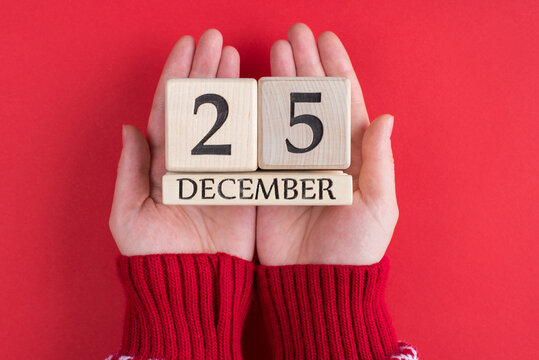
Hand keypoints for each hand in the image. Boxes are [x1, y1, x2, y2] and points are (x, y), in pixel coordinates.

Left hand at [109, 29, 255, 259]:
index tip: (186, 47)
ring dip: (229, 87)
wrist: (192, 282)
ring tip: (233, 58)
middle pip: (199, 107)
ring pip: (226, 120)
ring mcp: (219, 168)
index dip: (177, 77)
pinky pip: (250, 147)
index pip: (169, 109)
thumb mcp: (130, 214)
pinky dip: (254, 121)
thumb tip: (129, 127)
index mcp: (162, 162)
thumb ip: (131, 170)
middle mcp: (191, 159)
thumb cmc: (155, 254)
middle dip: (205, 71)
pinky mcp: (243, 183)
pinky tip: (257, 94)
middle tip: (215, 40)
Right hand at [256, 24, 397, 265]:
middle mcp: (322, 153)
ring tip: (276, 51)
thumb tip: (385, 117)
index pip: (345, 102)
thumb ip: (378, 162)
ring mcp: (292, 163)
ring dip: (281, 81)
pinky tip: (254, 89)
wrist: (315, 281)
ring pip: (285, 112)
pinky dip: (257, 114)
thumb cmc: (354, 248)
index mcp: (352, 155)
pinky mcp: (268, 178)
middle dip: (306, 64)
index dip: (336, 69)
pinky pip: (261, 139)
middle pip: (312, 99)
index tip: (326, 39)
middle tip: (295, 33)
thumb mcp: (377, 206)